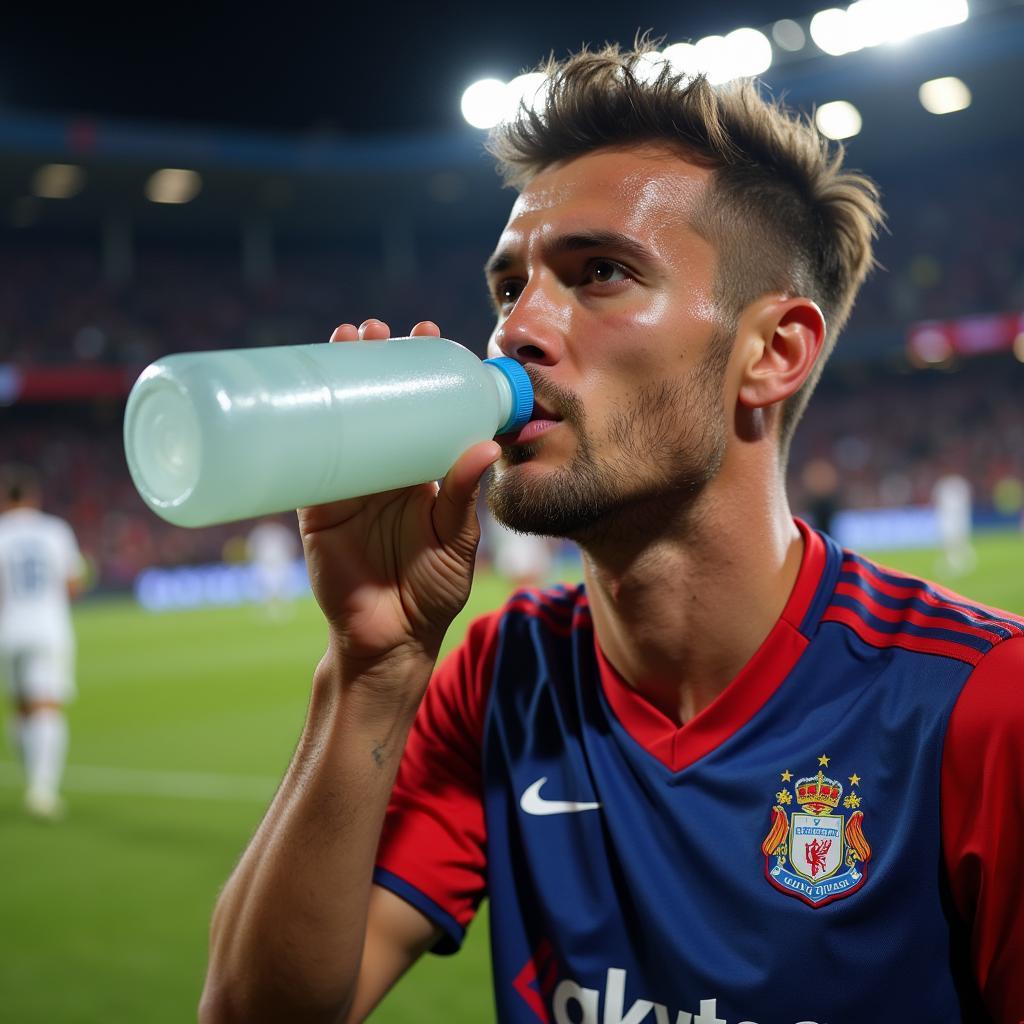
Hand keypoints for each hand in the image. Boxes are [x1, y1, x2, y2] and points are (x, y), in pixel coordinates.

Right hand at [299, 318, 500, 675]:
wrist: (389, 639)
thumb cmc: (432, 591)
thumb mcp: (455, 541)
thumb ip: (463, 497)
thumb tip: (484, 444)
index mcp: (421, 472)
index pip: (421, 409)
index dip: (421, 371)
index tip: (426, 333)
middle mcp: (383, 470)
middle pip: (375, 403)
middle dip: (372, 362)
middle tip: (372, 330)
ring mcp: (346, 484)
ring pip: (338, 420)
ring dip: (335, 379)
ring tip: (340, 341)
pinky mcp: (314, 507)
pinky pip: (302, 461)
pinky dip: (294, 428)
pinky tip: (292, 393)